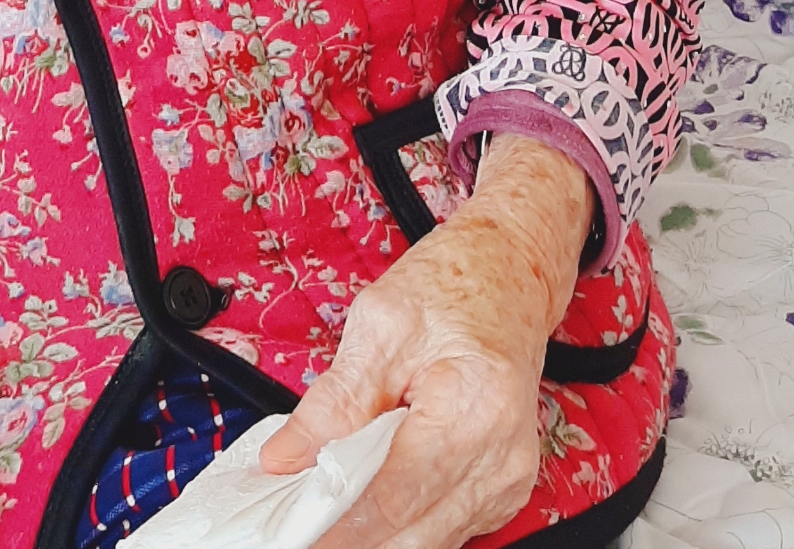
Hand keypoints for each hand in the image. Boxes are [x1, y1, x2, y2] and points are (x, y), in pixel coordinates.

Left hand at [259, 135, 592, 548]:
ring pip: (425, 540)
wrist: (510, 272)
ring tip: (324, 502)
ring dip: (373, 531)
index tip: (292, 528)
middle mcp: (502, 457)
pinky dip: (399, 520)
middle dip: (349, 532)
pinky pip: (441, 527)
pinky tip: (366, 495)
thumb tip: (282, 460)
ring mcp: (507, 481)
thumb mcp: (379, 324)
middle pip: (413, 533)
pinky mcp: (500, 492)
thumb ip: (331, 401)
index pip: (396, 496)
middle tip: (298, 517)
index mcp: (475, 407)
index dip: (337, 521)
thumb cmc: (454, 285)